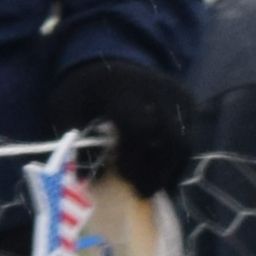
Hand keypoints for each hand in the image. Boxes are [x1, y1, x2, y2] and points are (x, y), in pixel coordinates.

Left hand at [52, 52, 193, 195]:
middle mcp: (157, 90)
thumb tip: (85, 178)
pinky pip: (190, 139)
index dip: (133, 160)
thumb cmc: (84, 91)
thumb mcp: (65, 107)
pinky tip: (160, 175)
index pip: (139, 128)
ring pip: (186, 142)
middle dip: (158, 172)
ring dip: (170, 171)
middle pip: (173, 139)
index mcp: (123, 90)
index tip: (122, 178)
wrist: (107, 63)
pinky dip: (176, 161)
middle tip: (140, 193)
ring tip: (150, 188)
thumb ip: (74, 139)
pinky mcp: (188, 103)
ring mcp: (177, 95)